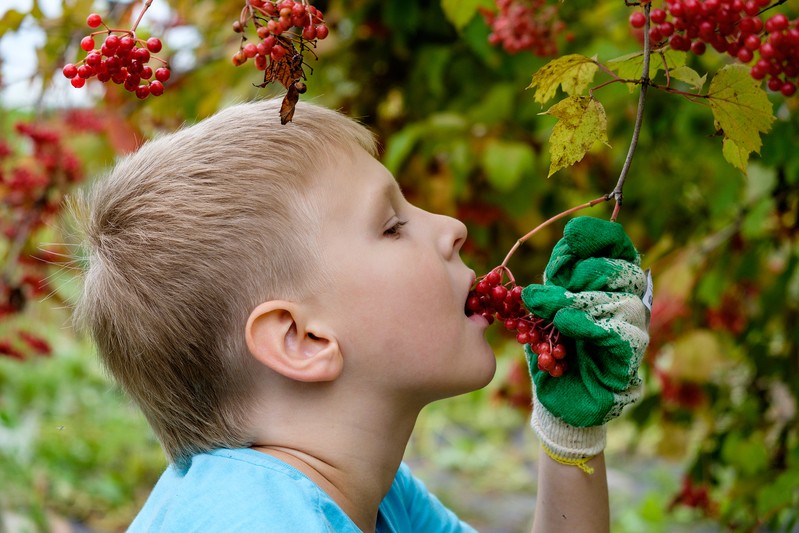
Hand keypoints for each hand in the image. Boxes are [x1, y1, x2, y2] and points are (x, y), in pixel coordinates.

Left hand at [521, 216, 649, 468]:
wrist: (560, 401)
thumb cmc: (553, 353)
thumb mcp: (546, 313)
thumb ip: (552, 287)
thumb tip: (553, 259)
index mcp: (608, 286)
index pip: (617, 250)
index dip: (600, 238)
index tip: (574, 234)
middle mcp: (626, 303)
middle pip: (620, 272)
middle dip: (584, 271)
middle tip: (554, 281)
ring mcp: (632, 330)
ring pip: (617, 302)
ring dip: (578, 300)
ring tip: (550, 309)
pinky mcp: (628, 358)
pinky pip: (616, 334)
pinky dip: (588, 325)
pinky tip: (565, 323)